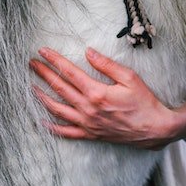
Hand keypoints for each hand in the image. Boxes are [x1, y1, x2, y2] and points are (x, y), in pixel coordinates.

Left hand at [29, 47, 185, 149]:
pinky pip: (66, 132)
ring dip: (43, 97)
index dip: (55, 60)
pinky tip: (42, 120)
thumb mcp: (129, 77)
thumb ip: (106, 65)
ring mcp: (88, 123)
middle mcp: (88, 109)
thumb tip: (88, 52)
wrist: (154, 128)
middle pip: (60, 88)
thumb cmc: (144, 101)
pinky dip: (52, 127)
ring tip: (31, 87)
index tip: (43, 51)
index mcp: (97, 93)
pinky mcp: (91, 134)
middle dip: (44, 74)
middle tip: (32, 63)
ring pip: (58, 110)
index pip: (70, 72)